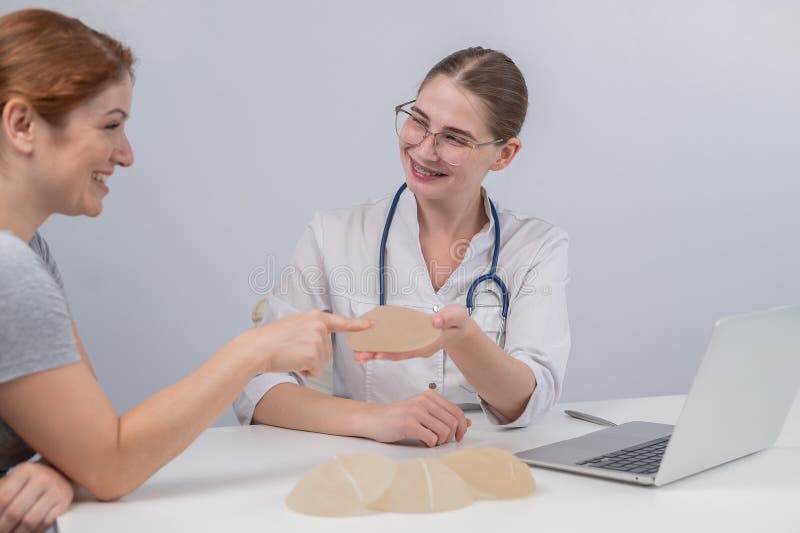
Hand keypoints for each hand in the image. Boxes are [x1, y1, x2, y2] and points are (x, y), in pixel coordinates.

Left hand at [0, 462, 72, 532]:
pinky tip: (29, 530)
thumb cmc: (31, 480)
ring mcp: (56, 489)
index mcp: (26, 470)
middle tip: (2, 531)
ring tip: (13, 532)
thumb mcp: (15, 479)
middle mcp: (43, 477)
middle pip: (15, 512)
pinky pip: (46, 523)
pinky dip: (35, 531)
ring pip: (30, 521)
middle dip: (4, 527)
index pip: (4, 497)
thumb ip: (1, 493)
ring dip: (19, 532)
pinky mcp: (65, 501)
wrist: (61, 473)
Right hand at [244, 310, 372, 376]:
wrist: (258, 348)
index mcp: (315, 317)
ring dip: (309, 364)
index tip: (373, 324)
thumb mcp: (294, 324)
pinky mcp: (314, 354)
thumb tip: (320, 335)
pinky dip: (306, 371)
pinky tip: (294, 363)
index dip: (358, 324)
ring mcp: (317, 339)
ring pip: (323, 362)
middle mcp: (319, 326)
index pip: (341, 322)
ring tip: (292, 355)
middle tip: (294, 351)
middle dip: (313, 356)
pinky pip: (317, 370)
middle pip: (329, 351)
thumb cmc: (271, 339)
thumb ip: (310, 328)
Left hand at [354, 304, 474, 361]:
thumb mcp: (456, 315)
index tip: (379, 354)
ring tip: (358, 355)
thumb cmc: (458, 321)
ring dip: (376, 353)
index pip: (411, 350)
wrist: (459, 328)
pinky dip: (382, 346)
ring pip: (394, 351)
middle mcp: (421, 347)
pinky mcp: (412, 342)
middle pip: (398, 354)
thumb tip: (434, 321)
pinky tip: (369, 346)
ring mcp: (416, 346)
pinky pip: (395, 346)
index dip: (395, 352)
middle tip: (360, 356)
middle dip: (379, 355)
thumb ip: (447, 318)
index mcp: (431, 342)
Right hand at [363, 391, 471, 446]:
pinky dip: (430, 444)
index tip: (458, 437)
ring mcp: (416, 411)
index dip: (462, 427)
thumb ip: (443, 416)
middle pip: (453, 423)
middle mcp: (424, 401)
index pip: (457, 412)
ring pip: (444, 432)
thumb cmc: (398, 417)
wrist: (374, 419)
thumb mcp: (423, 412)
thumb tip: (467, 423)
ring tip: (430, 441)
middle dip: (450, 437)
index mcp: (430, 396)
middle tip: (440, 441)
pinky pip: (431, 438)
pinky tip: (422, 441)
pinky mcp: (408, 424)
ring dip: (440, 442)